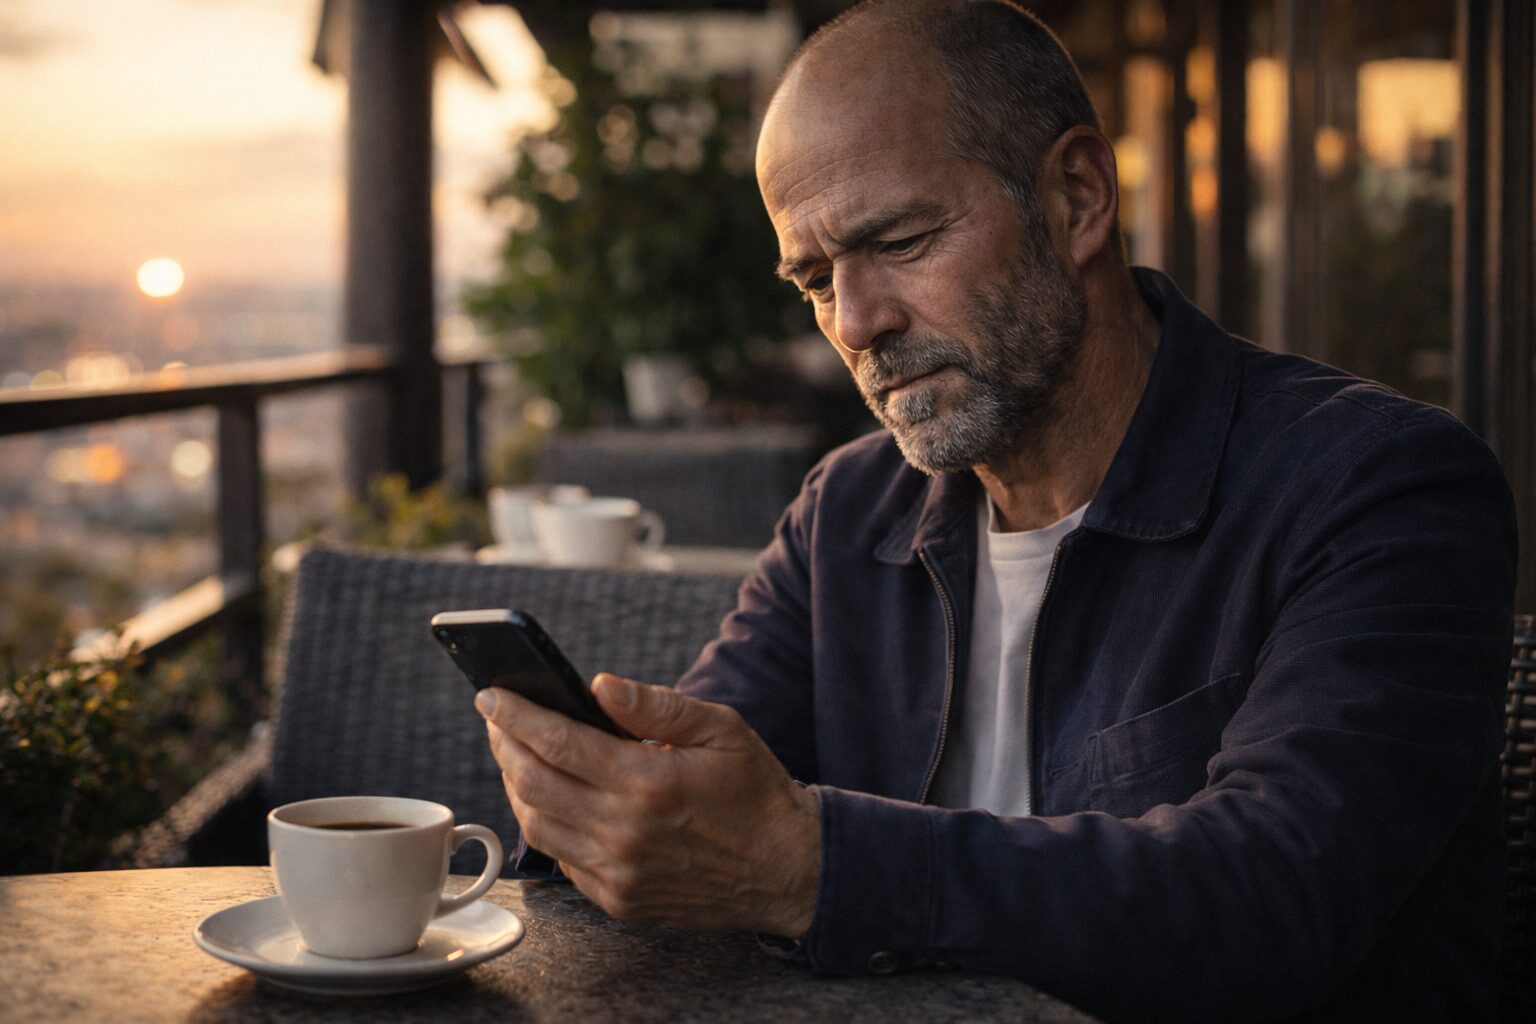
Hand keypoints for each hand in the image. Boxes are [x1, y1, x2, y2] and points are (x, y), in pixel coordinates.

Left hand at [476, 674, 820, 937]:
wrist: (788, 871)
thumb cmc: (755, 792)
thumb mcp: (721, 730)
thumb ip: (656, 706)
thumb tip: (598, 685)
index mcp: (648, 783)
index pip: (557, 742)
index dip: (515, 714)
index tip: (490, 693)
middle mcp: (624, 832)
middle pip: (532, 784)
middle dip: (504, 744)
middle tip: (496, 717)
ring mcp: (618, 873)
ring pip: (537, 825)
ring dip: (516, 785)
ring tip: (516, 753)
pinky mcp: (618, 900)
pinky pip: (561, 859)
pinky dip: (545, 823)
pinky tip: (550, 797)